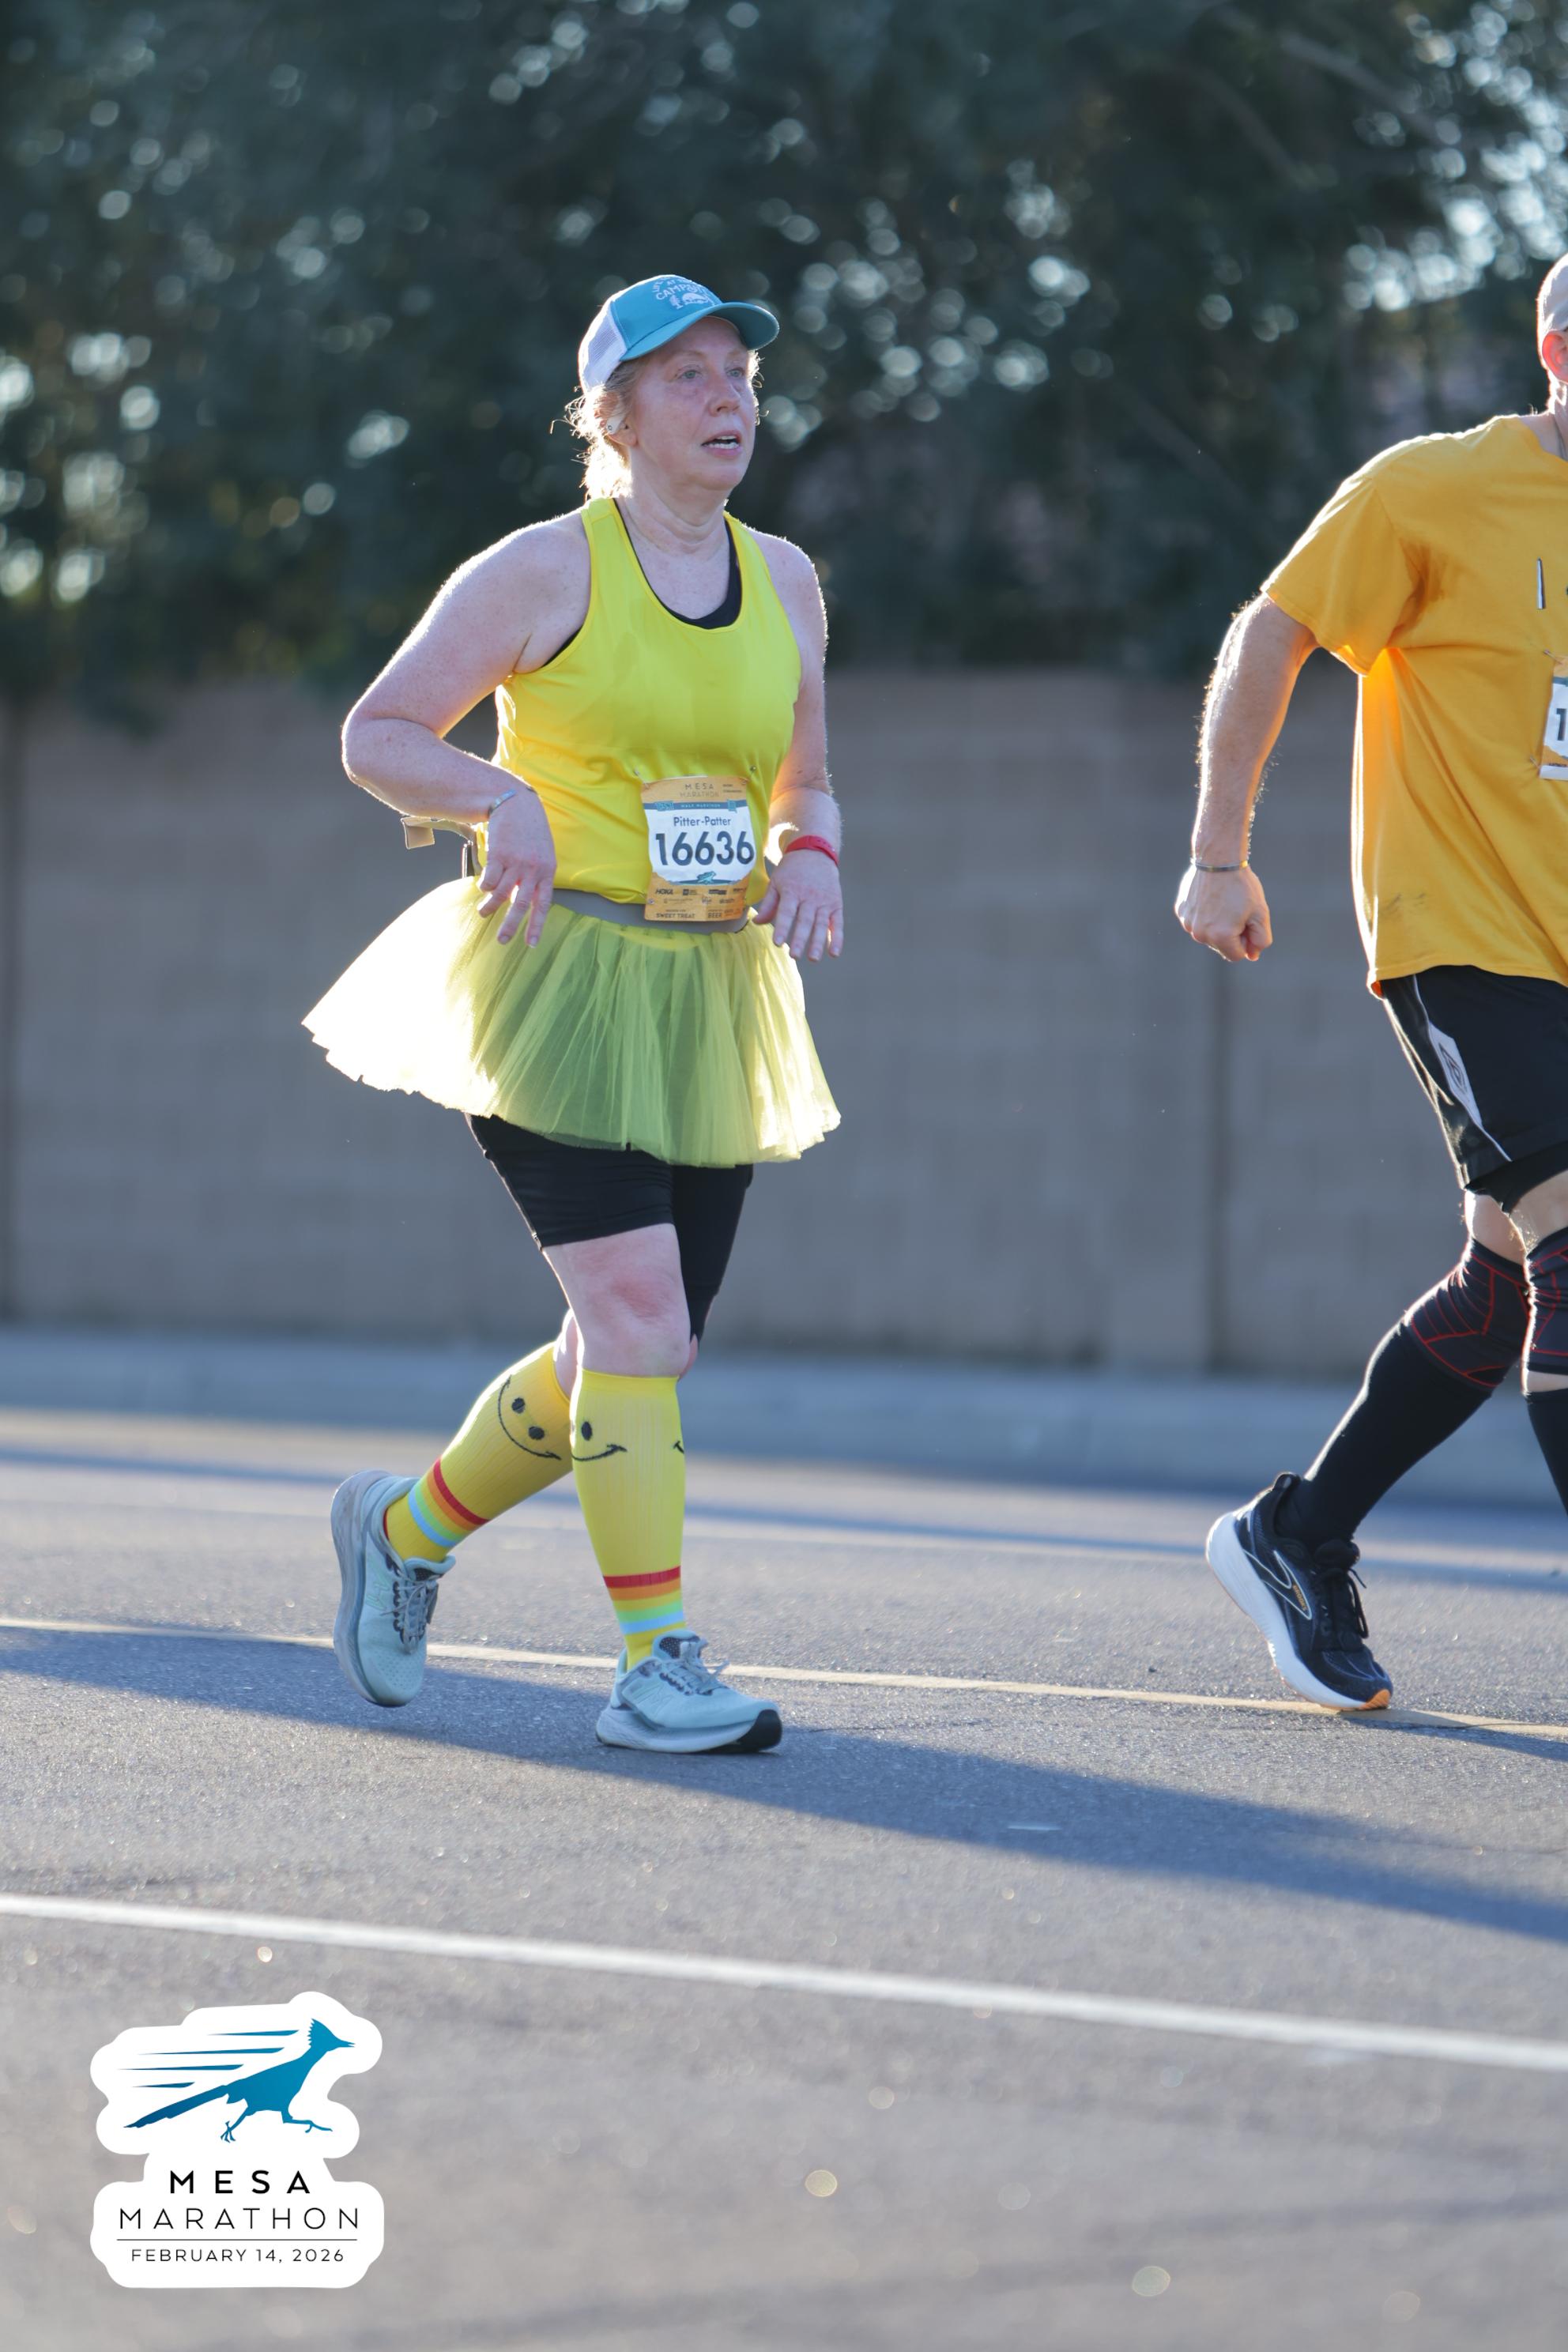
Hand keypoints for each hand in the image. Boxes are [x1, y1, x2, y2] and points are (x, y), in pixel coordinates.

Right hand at [476, 787, 555, 946]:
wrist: (516, 802)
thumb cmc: (529, 830)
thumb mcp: (540, 853)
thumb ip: (534, 877)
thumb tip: (518, 900)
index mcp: (547, 871)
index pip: (543, 904)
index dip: (536, 925)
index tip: (530, 943)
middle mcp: (534, 870)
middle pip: (521, 905)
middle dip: (510, 926)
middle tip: (501, 941)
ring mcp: (516, 863)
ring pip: (500, 894)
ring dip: (490, 907)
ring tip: (483, 913)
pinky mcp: (499, 855)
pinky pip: (489, 880)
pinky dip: (484, 886)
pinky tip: (482, 886)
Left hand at [755, 848, 843, 961]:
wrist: (815, 851)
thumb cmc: (792, 869)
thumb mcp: (776, 882)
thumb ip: (769, 903)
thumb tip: (757, 923)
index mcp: (792, 891)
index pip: (787, 912)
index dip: (782, 927)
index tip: (778, 943)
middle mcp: (809, 897)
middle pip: (805, 921)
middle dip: (800, 939)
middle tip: (795, 955)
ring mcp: (824, 901)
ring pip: (821, 924)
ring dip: (817, 942)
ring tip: (813, 958)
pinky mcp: (835, 904)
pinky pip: (837, 923)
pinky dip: (837, 938)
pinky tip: (834, 953)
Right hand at [1175, 863, 1272, 961]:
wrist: (1218, 858)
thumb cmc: (1242, 886)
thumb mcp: (1260, 913)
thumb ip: (1261, 939)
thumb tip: (1252, 956)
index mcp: (1221, 937)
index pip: (1237, 955)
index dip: (1246, 940)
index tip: (1248, 921)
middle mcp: (1200, 934)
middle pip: (1221, 946)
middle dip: (1231, 933)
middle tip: (1237, 909)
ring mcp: (1188, 923)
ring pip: (1207, 934)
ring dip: (1217, 924)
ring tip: (1223, 901)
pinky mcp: (1181, 911)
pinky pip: (1196, 921)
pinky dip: (1205, 913)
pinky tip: (1211, 896)